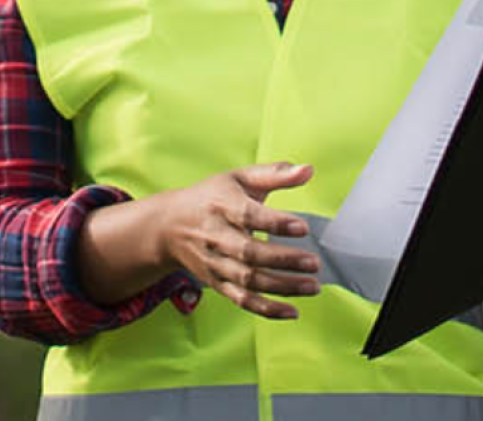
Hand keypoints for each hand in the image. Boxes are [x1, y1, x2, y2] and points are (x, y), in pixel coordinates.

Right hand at [153, 161, 321, 319]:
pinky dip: (267, 309)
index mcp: (221, 205)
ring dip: (282, 286)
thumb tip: (308, 170)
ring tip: (312, 285)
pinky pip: (242, 300)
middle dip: (283, 260)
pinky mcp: (217, 283)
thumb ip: (275, 174)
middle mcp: (216, 236)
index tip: (303, 227)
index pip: (248, 215)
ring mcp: (215, 263)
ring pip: (248, 280)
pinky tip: (292, 311)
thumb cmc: (211, 197)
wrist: (168, 226)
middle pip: (249, 253)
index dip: (275, 223)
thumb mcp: (239, 178)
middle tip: (313, 262)